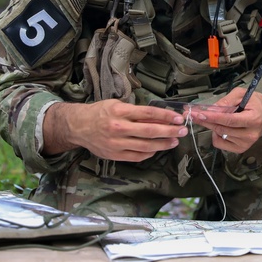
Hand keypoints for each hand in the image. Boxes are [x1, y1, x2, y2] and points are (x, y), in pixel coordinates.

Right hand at [44, 100, 187, 162]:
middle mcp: (118, 128)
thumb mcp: (117, 105)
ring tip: (174, 141)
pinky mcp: (114, 155)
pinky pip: (137, 156)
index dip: (166, 116)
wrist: (78, 126)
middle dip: (169, 131)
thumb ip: (136, 112)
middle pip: (150, 131)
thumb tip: (160, 116)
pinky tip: (157, 149)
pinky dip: (149, 153)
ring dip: (163, 144)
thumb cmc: (100, 113)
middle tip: (183, 130)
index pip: (148, 113)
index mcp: (119, 112)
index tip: (178, 118)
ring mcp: (116, 143)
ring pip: (145, 146)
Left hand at [192, 89, 261, 153]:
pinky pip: (220, 143)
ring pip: (220, 135)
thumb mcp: (241, 94)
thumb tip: (210, 110)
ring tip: (214, 117)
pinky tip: (221, 127)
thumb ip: (226, 101)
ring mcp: (246, 143)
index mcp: (254, 119)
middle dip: (205, 121)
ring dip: (212, 126)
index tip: (198, 114)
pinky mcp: (241, 149)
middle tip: (191, 114)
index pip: (229, 120)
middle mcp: (251, 134)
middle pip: (222, 129)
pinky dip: (216, 135)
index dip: (212, 117)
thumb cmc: (254, 102)